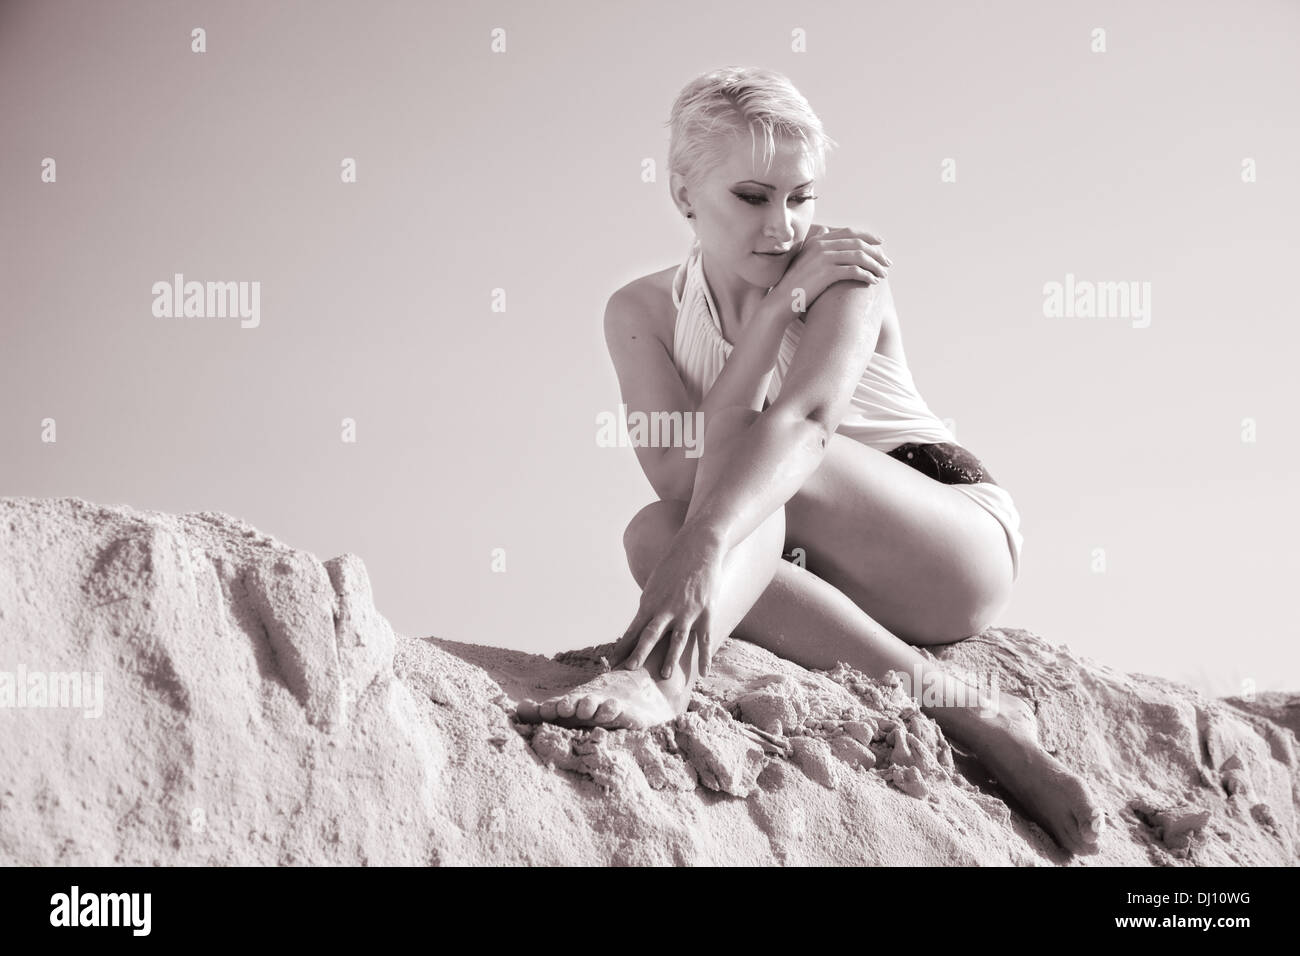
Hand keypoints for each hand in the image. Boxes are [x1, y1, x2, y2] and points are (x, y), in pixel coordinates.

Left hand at [614, 529, 724, 679]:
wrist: (697, 546)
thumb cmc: (673, 566)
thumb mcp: (654, 586)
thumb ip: (648, 607)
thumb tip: (639, 627)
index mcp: (650, 602)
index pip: (633, 629)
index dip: (622, 647)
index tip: (611, 663)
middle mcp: (666, 608)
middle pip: (650, 634)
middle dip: (639, 653)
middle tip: (628, 670)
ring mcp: (687, 611)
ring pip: (677, 639)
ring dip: (670, 658)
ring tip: (664, 676)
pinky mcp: (706, 611)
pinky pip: (705, 638)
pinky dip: (705, 656)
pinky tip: (703, 672)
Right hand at [763, 223, 891, 318]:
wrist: (781, 302)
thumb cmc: (795, 286)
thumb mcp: (805, 261)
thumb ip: (817, 248)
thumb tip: (828, 236)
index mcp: (817, 240)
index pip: (849, 232)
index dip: (868, 236)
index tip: (880, 244)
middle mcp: (821, 245)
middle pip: (858, 243)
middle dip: (876, 252)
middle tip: (887, 262)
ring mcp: (824, 258)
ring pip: (859, 256)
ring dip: (875, 264)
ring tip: (883, 274)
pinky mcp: (827, 272)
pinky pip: (854, 270)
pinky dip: (866, 275)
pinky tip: (872, 281)